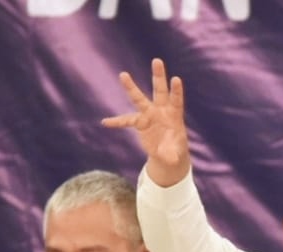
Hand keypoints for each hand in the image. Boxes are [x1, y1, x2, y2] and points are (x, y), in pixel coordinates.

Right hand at [102, 58, 191, 187]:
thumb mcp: (175, 155)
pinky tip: (106, 122)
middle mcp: (161, 111)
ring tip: (123, 75)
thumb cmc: (175, 150)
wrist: (168, 153)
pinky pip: (126, 120)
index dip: (176, 91)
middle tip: (157, 60)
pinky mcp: (140, 122)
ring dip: (132, 87)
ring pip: (140, 99)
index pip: (176, 101)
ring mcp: (149, 114)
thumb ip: (172, 155)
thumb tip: (170, 160)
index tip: (176, 79)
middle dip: (158, 76)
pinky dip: (117, 122)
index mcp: (174, 116)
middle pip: (160, 91)